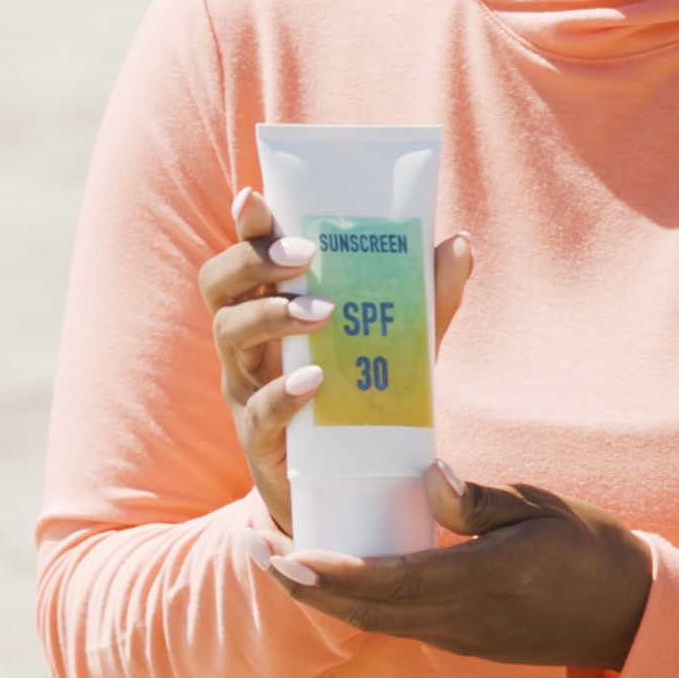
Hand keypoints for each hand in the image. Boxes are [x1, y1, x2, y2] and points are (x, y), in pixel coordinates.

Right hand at [199, 188, 473, 534]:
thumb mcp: (396, 343)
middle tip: (303, 254)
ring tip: (322, 310)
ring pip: (229, 335)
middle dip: (251, 260)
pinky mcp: (258, 438)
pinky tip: (316, 380)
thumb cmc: (361, 396)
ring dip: (271, 314)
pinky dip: (283, 392)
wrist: (346, 481)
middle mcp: (247, 341)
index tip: (256, 196)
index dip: (245, 226)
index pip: (246, 256)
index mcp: (271, 307)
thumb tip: (459, 242)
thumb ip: (424, 298)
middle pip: (219, 286)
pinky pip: (258, 409)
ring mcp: (246, 388)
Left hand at [259, 461, 651, 670]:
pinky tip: (332, 575)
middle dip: (305, 587)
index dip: (336, 574)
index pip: (394, 582)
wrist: (623, 611)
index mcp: (483, 579)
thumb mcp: (540, 508)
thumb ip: (479, 500)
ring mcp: (459, 632)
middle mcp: (462, 616)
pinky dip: (353, 601)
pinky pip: (394, 621)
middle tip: (254, 551)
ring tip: (276, 561)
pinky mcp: (460, 634)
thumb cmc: (584, 547)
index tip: (287, 555)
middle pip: (367, 611)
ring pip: (374, 621)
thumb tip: (430, 475)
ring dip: (321, 595)